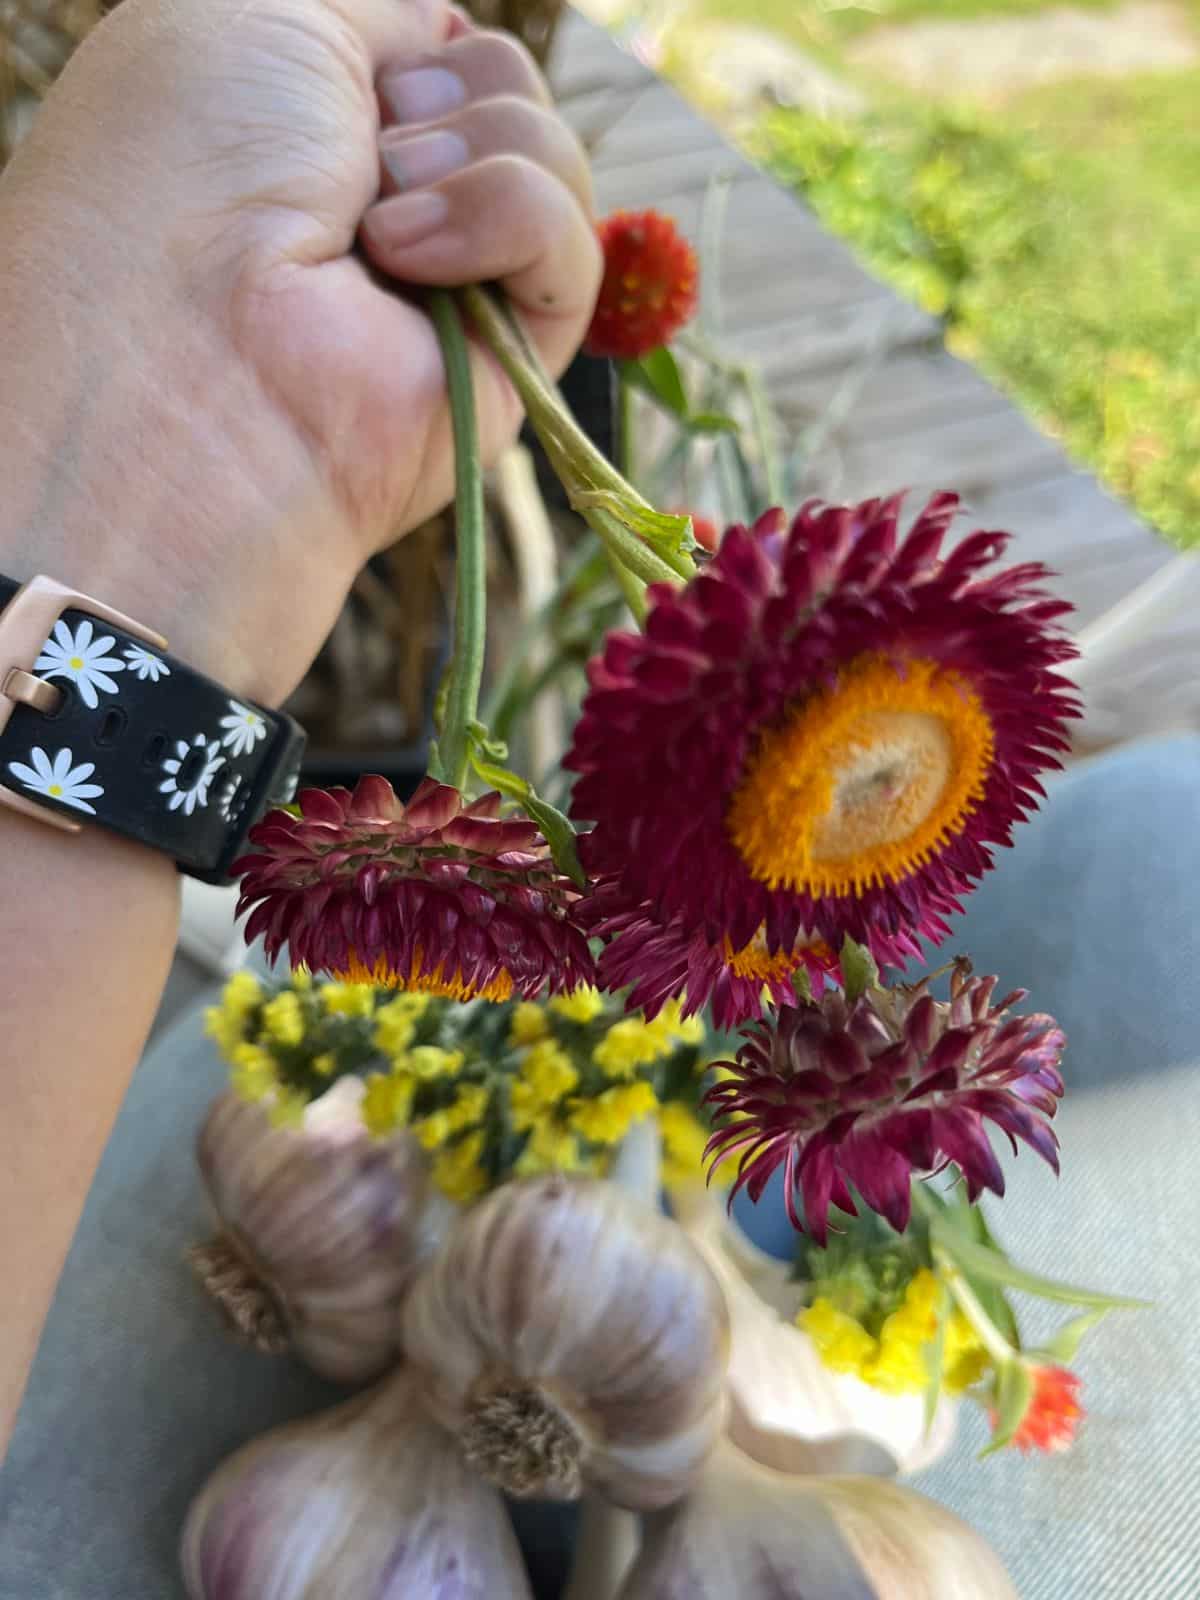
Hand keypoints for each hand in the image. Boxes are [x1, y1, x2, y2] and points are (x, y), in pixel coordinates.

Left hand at [0, 0, 598, 700]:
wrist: (194, 343)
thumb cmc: (190, 171)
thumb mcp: (262, 13)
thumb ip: (374, 13)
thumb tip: (444, 41)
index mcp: (327, 133)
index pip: (444, 50)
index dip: (418, 48)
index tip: (358, 81)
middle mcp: (395, 213)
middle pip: (510, 93)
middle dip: (445, 94)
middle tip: (361, 158)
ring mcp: (458, 290)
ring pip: (554, 159)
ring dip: (470, 156)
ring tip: (377, 225)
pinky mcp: (515, 359)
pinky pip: (573, 242)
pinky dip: (506, 222)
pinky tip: (410, 265)